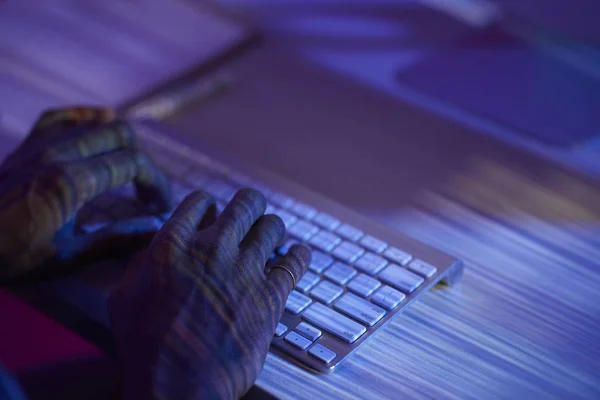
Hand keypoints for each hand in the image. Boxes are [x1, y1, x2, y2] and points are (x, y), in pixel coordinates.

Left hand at [0, 107, 170, 282]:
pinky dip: (87, 118)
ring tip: (129, 172)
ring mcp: (40, 143)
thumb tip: (158, 229)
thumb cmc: (10, 256)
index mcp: (69, 182)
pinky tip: (100, 127)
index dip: (156, 183)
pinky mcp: (27, 143)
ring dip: (122, 144)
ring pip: (98, 122)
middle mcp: (57, 153)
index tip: (160, 206)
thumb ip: (116, 239)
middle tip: (148, 192)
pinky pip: (64, 116)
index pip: (133, 164)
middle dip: (145, 163)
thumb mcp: (67, 256)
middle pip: (121, 135)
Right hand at [108, 189, 310, 399]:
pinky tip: (299, 254)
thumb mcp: (123, 298)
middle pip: (246, 203)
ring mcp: (244, 271)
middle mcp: (212, 249)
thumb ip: (141, 265)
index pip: (200, 201)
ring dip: (272, 228)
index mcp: (173, 244)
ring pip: (273, 227)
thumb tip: (154, 252)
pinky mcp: (270, 296)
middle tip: (252, 210)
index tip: (213, 211)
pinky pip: (295, 263)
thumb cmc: (146, 347)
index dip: (209, 204)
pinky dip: (299, 256)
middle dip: (250, 204)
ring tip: (272, 232)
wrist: (179, 385)